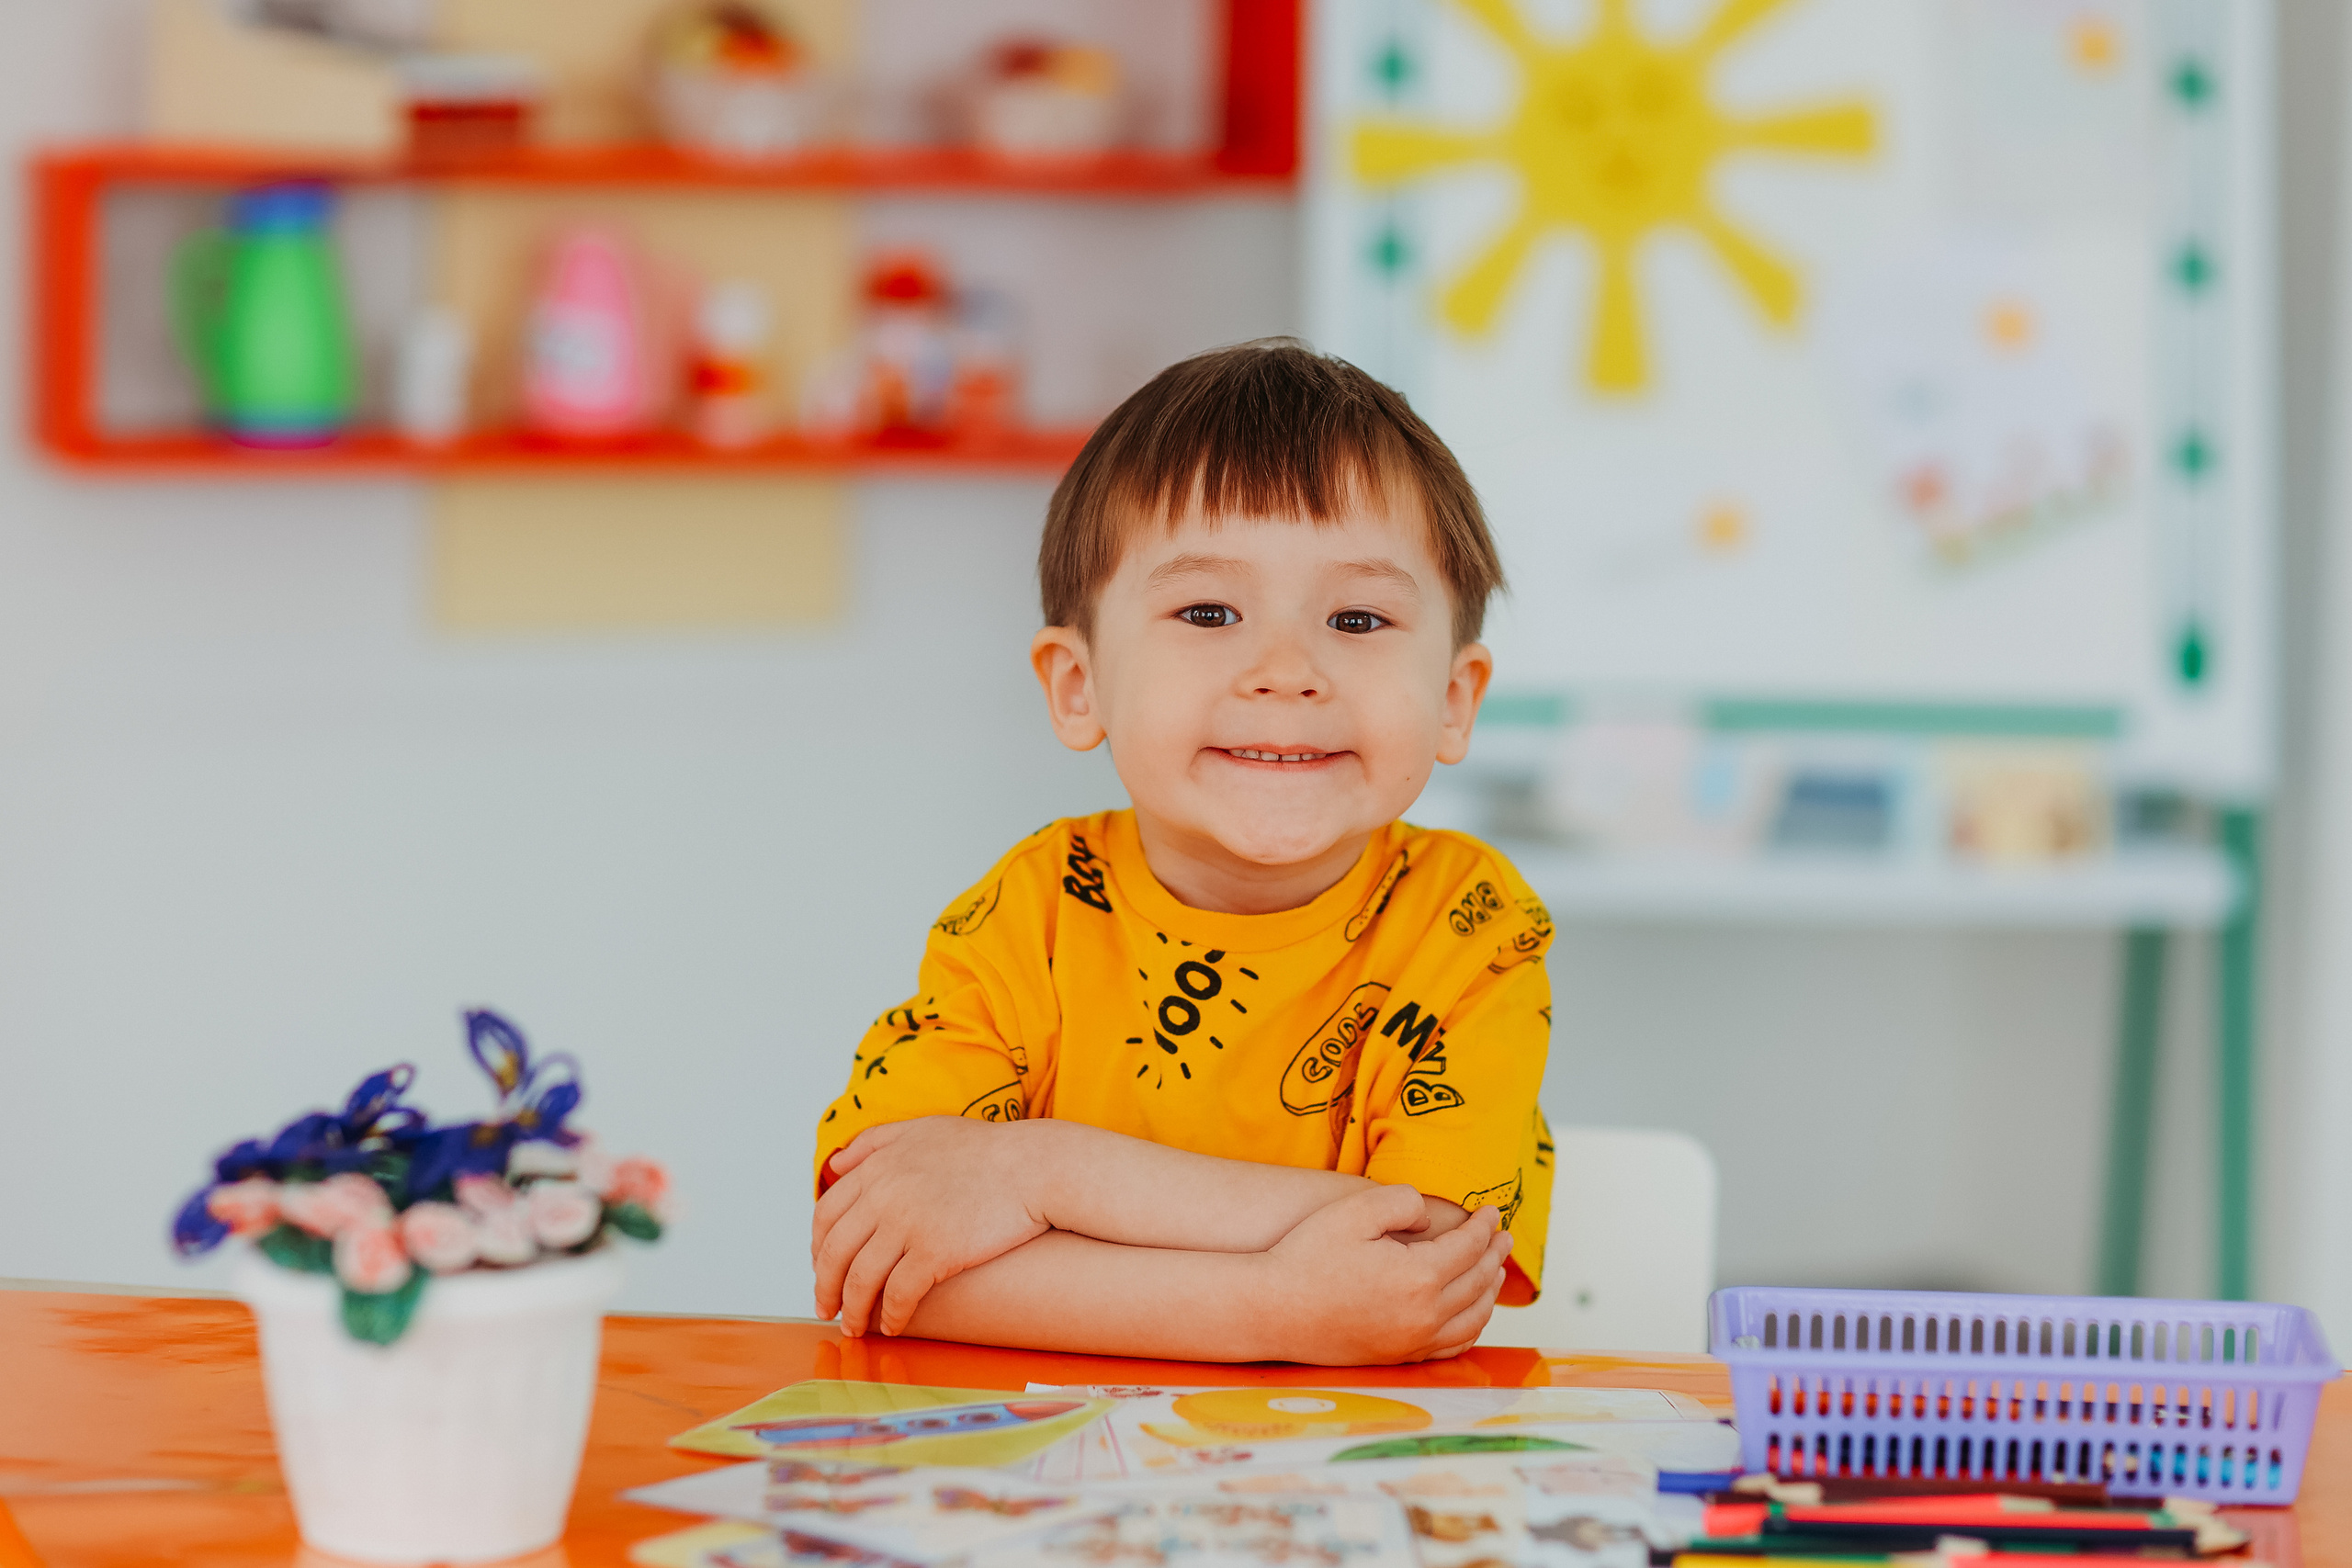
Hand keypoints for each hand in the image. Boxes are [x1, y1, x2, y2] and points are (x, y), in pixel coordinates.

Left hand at [813, 1117, 1049, 1336]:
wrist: (1034, 1166)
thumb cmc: (984, 1150)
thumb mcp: (921, 1129)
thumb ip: (873, 1143)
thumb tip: (835, 1166)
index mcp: (877, 1167)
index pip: (826, 1215)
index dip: (818, 1249)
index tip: (822, 1269)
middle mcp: (884, 1194)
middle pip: (835, 1251)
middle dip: (825, 1287)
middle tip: (827, 1308)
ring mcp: (908, 1223)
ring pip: (861, 1279)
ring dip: (853, 1310)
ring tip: (856, 1328)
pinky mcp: (935, 1251)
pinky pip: (899, 1295)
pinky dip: (890, 1316)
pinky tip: (893, 1327)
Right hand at [1255, 1186, 1510, 1364]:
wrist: (1272, 1310)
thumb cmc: (1307, 1257)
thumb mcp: (1354, 1210)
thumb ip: (1402, 1202)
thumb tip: (1429, 1218)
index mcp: (1419, 1277)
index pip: (1469, 1247)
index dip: (1485, 1226)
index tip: (1492, 1211)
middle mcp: (1425, 1315)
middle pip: (1477, 1282)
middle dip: (1494, 1255)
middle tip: (1503, 1237)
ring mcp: (1413, 1341)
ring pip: (1473, 1317)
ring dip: (1489, 1291)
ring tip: (1493, 1270)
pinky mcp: (1398, 1356)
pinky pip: (1453, 1345)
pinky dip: (1472, 1325)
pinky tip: (1469, 1312)